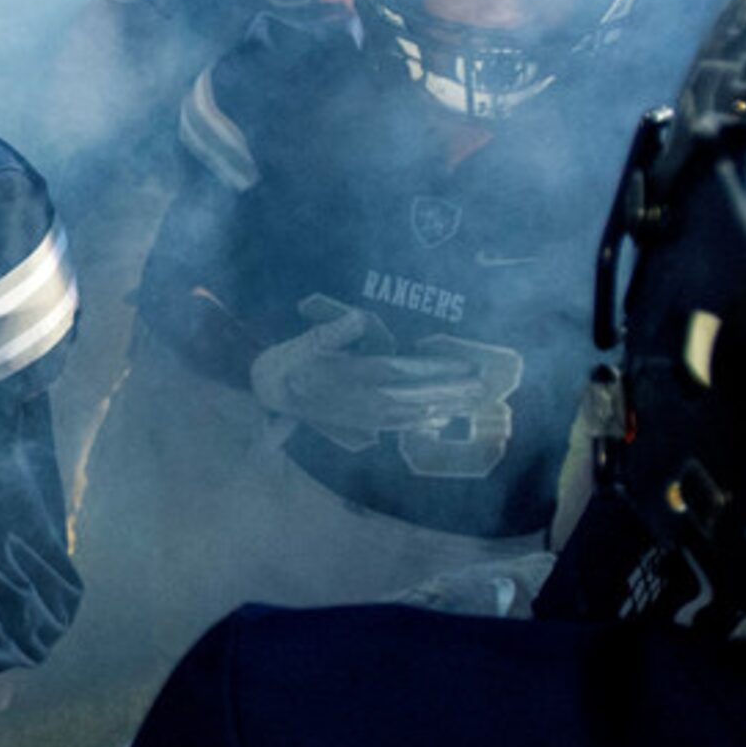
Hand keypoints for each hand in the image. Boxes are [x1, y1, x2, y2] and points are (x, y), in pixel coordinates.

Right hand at [250, 315, 487, 443]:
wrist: (264, 392)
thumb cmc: (281, 365)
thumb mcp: (297, 345)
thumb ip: (328, 333)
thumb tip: (360, 320)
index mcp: (345, 378)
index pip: (396, 372)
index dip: (430, 369)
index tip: (459, 365)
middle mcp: (357, 400)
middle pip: (410, 395)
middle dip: (447, 390)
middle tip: (482, 385)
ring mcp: (359, 414)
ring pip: (407, 412)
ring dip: (440, 406)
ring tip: (471, 401)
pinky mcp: (358, 422)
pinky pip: (393, 425)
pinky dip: (418, 423)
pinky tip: (441, 421)